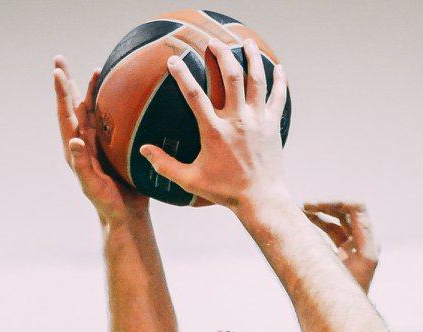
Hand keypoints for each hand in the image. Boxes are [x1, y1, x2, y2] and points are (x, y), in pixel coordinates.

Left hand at [53, 56, 145, 224]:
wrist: (124, 213)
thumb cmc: (106, 203)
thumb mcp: (92, 185)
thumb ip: (82, 164)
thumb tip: (74, 139)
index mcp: (75, 148)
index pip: (65, 115)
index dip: (61, 93)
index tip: (57, 72)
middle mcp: (84, 140)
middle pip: (73, 105)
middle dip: (66, 82)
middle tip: (59, 59)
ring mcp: (98, 141)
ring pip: (91, 108)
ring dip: (89, 88)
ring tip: (94, 68)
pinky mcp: (113, 144)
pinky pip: (109, 118)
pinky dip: (109, 102)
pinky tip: (114, 90)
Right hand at [141, 40, 288, 211]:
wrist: (260, 199)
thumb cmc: (224, 191)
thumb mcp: (190, 180)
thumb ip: (165, 165)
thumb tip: (143, 151)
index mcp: (214, 132)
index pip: (194, 96)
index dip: (182, 76)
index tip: (174, 61)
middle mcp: (237, 121)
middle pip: (231, 77)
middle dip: (221, 54)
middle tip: (213, 42)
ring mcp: (257, 121)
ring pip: (256, 80)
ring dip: (251, 58)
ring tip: (245, 42)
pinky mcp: (272, 125)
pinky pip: (277, 97)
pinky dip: (278, 80)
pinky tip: (277, 67)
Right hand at [303, 202, 378, 292]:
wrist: (346, 314)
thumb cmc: (350, 294)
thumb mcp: (351, 265)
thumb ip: (351, 239)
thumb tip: (349, 210)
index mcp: (368, 242)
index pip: (357, 209)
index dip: (337, 202)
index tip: (316, 205)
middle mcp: (362, 240)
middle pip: (347, 210)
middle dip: (326, 204)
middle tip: (305, 205)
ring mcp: (352, 245)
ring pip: (337, 219)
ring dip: (320, 211)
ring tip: (302, 209)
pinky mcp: (342, 252)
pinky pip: (331, 230)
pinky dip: (318, 223)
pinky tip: (304, 219)